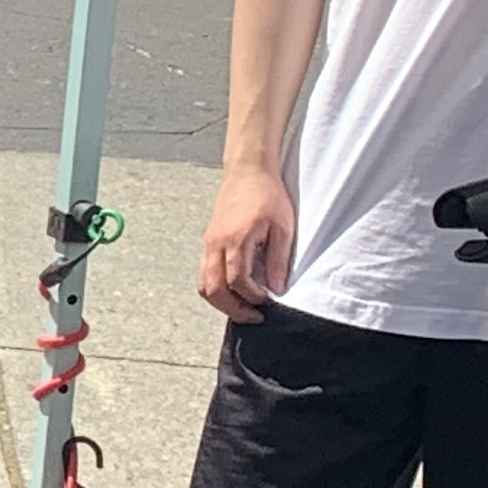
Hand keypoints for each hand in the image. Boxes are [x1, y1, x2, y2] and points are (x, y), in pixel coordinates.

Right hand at [198, 166, 294, 322]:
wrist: (247, 172)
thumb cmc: (267, 196)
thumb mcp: (283, 227)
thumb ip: (278, 260)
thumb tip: (277, 288)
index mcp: (234, 240)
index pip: (238, 281)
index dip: (253, 296)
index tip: (271, 301)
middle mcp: (215, 245)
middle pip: (213, 289)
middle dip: (233, 308)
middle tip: (254, 316)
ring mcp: (208, 244)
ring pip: (204, 284)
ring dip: (221, 302)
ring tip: (243, 307)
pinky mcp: (208, 242)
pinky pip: (205, 273)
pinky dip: (217, 288)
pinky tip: (236, 289)